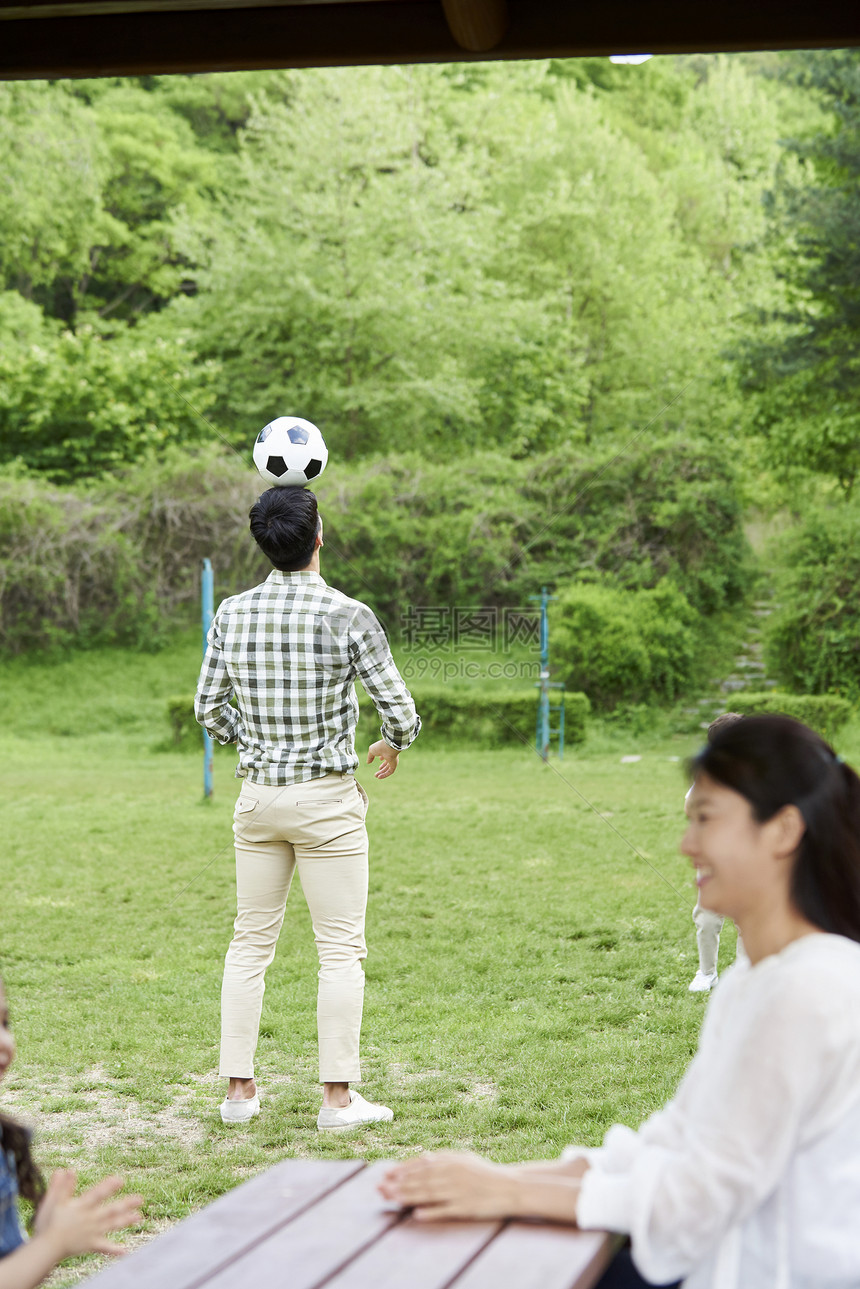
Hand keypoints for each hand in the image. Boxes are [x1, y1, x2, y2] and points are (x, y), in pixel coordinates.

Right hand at [35, 1169, 143, 1258]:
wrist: (46, 1248)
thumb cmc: (48, 1223)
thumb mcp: (52, 1202)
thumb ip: (60, 1186)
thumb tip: (66, 1169)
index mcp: (81, 1207)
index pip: (96, 1195)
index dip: (108, 1188)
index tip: (120, 1180)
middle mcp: (89, 1219)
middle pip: (110, 1210)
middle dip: (125, 1205)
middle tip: (140, 1199)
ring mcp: (92, 1233)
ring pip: (112, 1225)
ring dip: (126, 1221)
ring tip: (139, 1217)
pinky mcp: (91, 1244)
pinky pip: (104, 1247)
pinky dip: (115, 1250)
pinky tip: (126, 1252)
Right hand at [367, 740, 399, 778]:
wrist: (388, 747)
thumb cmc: (380, 747)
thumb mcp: (372, 751)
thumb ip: (370, 757)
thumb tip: (368, 762)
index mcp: (386, 750)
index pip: (386, 755)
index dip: (382, 758)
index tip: (380, 759)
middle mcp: (390, 756)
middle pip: (386, 764)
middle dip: (381, 769)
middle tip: (376, 774)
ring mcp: (393, 760)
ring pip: (388, 769)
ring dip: (382, 773)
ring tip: (377, 776)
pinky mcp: (394, 765)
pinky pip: (390, 771)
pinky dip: (385, 775)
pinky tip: (379, 777)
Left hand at [379, 1152, 515, 1220]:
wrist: (511, 1186)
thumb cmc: (484, 1173)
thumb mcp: (464, 1160)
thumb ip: (443, 1160)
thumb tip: (422, 1159)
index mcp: (452, 1160)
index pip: (422, 1164)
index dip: (402, 1169)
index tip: (386, 1175)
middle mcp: (453, 1173)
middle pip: (421, 1179)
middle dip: (399, 1184)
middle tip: (380, 1189)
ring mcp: (459, 1190)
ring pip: (429, 1194)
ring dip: (408, 1197)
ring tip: (392, 1199)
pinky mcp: (466, 1207)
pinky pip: (445, 1210)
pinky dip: (430, 1212)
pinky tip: (416, 1214)